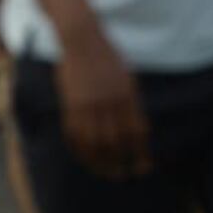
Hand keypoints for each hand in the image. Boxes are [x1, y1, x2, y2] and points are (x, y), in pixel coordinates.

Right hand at [56, 31, 151, 179]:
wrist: (81, 37)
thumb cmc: (106, 55)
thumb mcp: (127, 76)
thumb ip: (132, 103)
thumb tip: (138, 131)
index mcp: (126, 95)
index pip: (137, 133)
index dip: (140, 153)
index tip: (142, 167)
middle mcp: (109, 102)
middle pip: (116, 142)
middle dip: (120, 163)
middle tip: (122, 175)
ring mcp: (88, 103)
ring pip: (94, 142)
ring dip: (99, 162)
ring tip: (104, 172)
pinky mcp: (70, 102)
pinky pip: (74, 133)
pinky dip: (79, 149)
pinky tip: (84, 157)